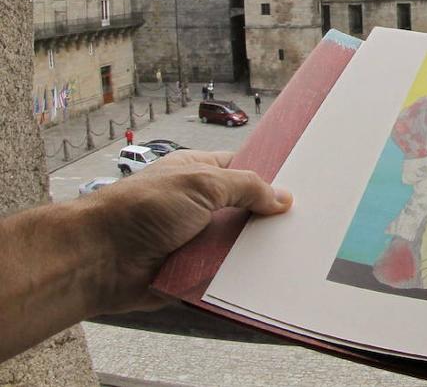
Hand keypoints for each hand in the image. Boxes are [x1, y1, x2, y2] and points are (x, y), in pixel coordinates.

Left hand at [83, 150, 291, 315]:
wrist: (97, 260)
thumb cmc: (139, 210)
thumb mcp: (201, 184)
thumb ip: (246, 187)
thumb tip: (282, 198)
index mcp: (198, 174)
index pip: (244, 170)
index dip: (271, 175)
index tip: (304, 182)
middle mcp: (199, 206)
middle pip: (247, 210)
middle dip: (270, 217)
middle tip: (308, 220)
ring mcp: (196, 240)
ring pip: (240, 244)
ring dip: (257, 249)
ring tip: (298, 249)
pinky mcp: (192, 272)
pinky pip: (226, 274)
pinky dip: (242, 276)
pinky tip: (270, 276)